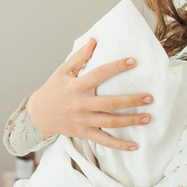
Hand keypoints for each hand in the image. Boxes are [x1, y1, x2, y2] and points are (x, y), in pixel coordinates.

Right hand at [28, 37, 152, 150]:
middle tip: (149, 97)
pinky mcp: (83, 133)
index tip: (133, 62)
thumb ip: (80, 56)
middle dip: (132, 100)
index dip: (116, 67)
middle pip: (110, 102)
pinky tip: (134, 146)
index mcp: (76, 86)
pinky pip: (104, 141)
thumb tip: (94, 40)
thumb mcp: (63, 71)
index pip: (99, 74)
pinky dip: (119, 145)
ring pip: (110, 122)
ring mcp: (82, 120)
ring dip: (131, 120)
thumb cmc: (52, 90)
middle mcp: (80, 104)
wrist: (37, 115)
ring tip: (148, 117)